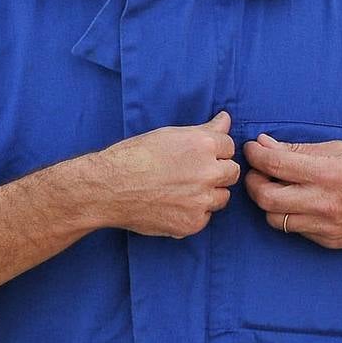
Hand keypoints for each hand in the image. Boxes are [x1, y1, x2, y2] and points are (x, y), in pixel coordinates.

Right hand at [91, 111, 239, 238]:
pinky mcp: (193, 223)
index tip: (198, 155)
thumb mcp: (169, 134)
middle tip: (191, 173)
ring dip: (208, 193)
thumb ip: (204, 130)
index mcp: (203, 145)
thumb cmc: (134, 155)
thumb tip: (226, 119)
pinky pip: (205, 217)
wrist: (109, 187)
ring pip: (222, 197)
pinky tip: (172, 205)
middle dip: (217, 171)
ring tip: (180, 189)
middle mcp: (208, 172)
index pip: (229, 146)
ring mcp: (202, 200)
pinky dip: (193, 212)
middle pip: (232, 172)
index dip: (213, 150)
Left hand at [244, 133, 341, 247]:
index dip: (255, 154)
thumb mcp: (339, 147)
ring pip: (275, 219)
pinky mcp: (332, 241)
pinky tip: (298, 202)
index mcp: (328, 173)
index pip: (274, 165)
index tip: (252, 148)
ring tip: (276, 187)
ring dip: (268, 201)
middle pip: (265, 198)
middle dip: (253, 181)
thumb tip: (264, 144)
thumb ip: (298, 149)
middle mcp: (325, 203)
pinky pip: (297, 230)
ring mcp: (328, 227)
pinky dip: (290, 215)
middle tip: (257, 171)